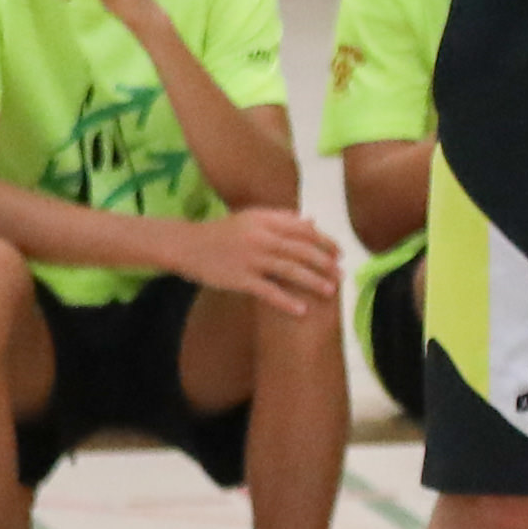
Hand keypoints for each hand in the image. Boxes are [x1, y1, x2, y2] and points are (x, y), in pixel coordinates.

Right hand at [184, 205, 344, 314]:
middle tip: (341, 275)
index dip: (325, 242)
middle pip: (301, 250)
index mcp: (265, 220)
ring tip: (330, 291)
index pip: (303, 230)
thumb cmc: (222, 232)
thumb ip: (282, 219)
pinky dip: (287, 301)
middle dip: (325, 263)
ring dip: (314, 281)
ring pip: (290, 270)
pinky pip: (269, 291)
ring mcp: (250, 258)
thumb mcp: (251, 218)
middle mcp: (260, 237)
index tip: (338, 253)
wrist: (186, 245)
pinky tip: (302, 310)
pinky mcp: (239, 278)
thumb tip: (313, 222)